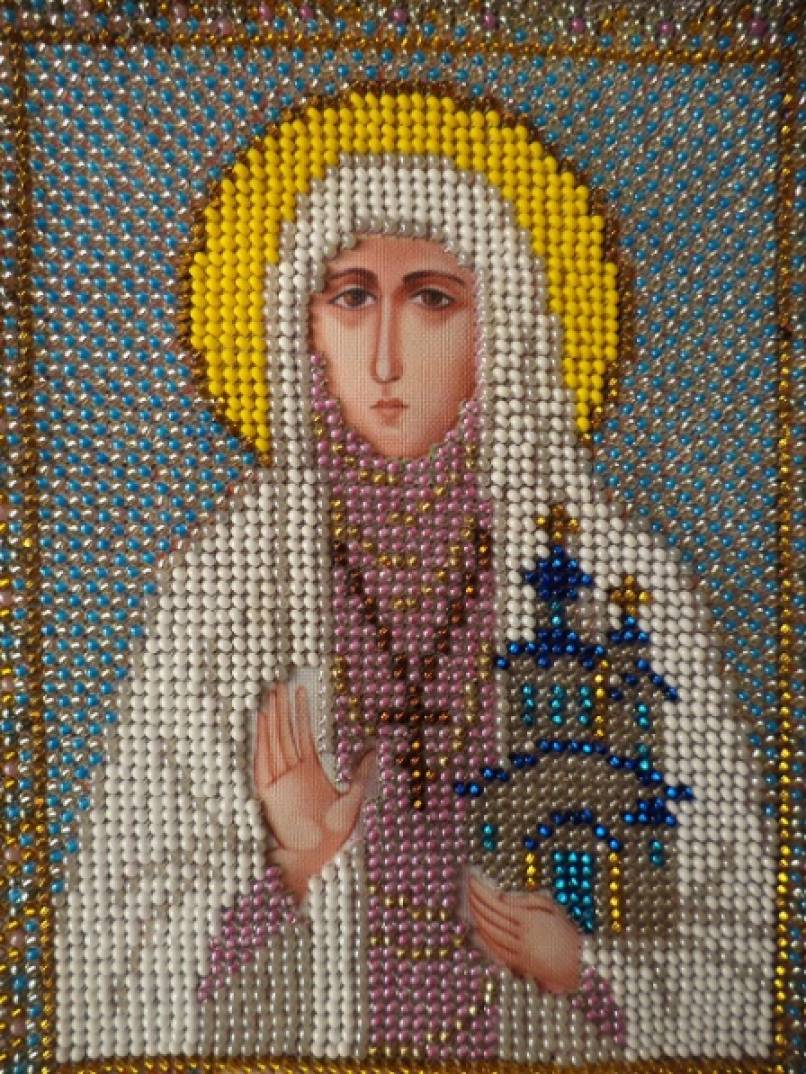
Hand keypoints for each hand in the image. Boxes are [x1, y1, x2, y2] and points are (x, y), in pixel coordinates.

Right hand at [254, 682, 374, 901]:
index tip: (301, 688)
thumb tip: (374, 749)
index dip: (301, 711)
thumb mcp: (354, 799)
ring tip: (271, 694)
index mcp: (310, 770)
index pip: (303, 733)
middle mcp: (292, 772)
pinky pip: (262, 762)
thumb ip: (361, 773)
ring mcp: (280, 781)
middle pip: (285, 733)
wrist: (316, 862)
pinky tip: (261, 722)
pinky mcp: (269, 794)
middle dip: (282, 708)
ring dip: (271, 719)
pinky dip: (260, 742)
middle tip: (279, 682)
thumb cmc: (334, 836)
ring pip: (274, 742)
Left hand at [467, 873, 582, 993]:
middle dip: (475, 902)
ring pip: (490, 934)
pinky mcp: (519, 965)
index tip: (472, 880)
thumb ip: (527, 900)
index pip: (497, 903)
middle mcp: (521, 936)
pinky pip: (495, 951)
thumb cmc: (568, 932)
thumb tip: (501, 897)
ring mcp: (519, 952)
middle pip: (490, 917)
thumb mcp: (552, 908)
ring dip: (476, 918)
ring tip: (469, 905)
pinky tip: (476, 930)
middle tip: (467, 889)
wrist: (580, 964)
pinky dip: (483, 940)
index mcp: (529, 919)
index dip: (481, 892)